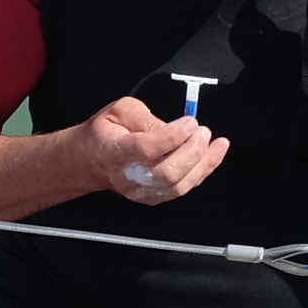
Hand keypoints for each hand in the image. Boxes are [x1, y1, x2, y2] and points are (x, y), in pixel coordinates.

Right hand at [76, 94, 229, 206]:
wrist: (92, 159)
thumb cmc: (106, 133)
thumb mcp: (121, 110)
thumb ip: (146, 118)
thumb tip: (174, 128)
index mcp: (115, 151)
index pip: (146, 149)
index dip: (172, 136)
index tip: (189, 122)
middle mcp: (127, 176)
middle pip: (166, 172)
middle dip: (192, 151)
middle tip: (202, 131)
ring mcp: (140, 191)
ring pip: (178, 185)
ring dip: (203, 163)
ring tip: (215, 143)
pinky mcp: (152, 197)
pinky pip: (182, 189)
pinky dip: (201, 172)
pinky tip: (211, 156)